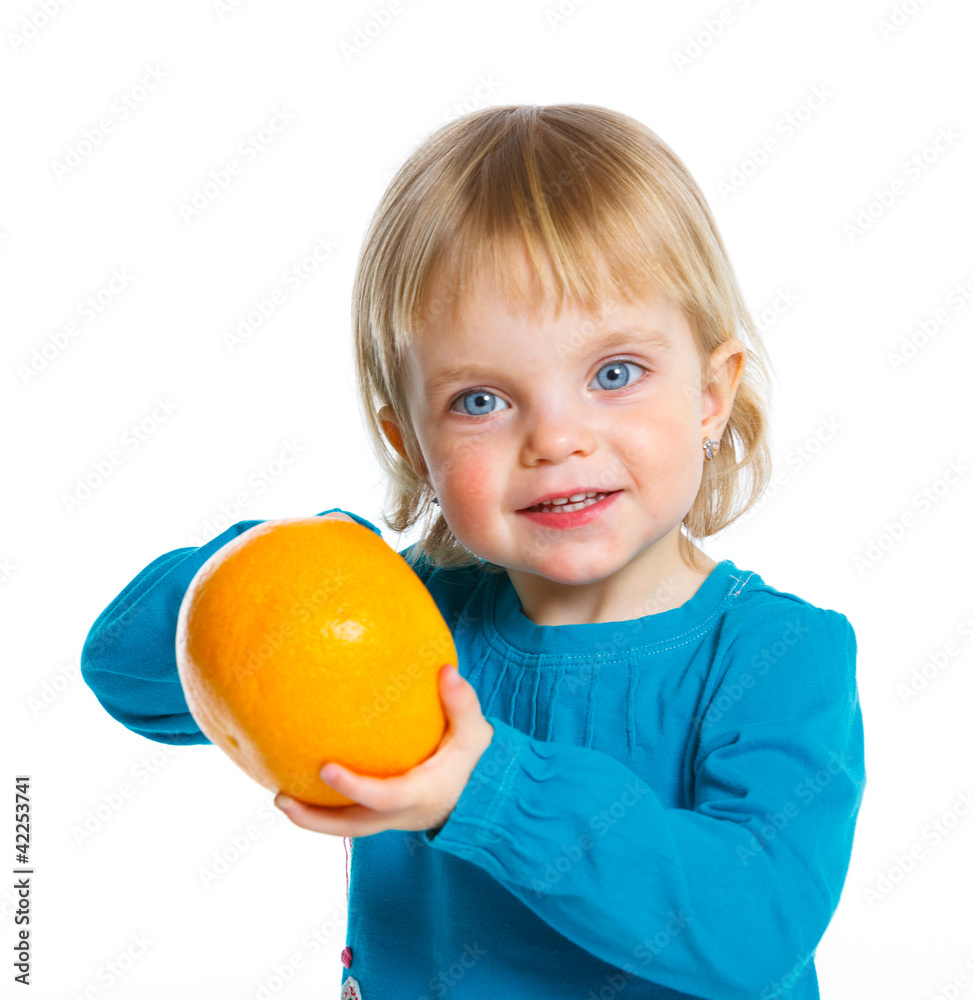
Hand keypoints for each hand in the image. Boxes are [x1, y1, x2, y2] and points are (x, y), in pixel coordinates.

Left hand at [273, 664, 494, 836]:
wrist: (479, 796)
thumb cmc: (471, 760)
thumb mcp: (474, 732)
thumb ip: (462, 704)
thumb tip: (446, 671)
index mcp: (419, 795)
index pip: (383, 796)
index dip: (354, 787)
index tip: (325, 769)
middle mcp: (399, 815)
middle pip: (350, 826)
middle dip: (314, 819)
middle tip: (280, 798)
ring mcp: (388, 820)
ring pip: (344, 826)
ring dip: (311, 817)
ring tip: (279, 795)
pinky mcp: (381, 816)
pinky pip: (347, 815)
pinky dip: (323, 807)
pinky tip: (299, 782)